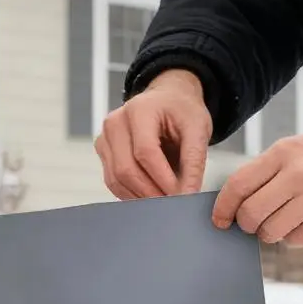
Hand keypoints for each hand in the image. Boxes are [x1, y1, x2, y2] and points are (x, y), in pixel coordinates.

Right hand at [96, 69, 211, 198]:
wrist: (168, 99)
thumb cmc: (181, 111)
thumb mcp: (198, 129)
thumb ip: (194, 162)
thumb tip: (188, 194)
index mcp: (139, 110)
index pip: (145, 152)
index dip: (162, 178)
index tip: (180, 195)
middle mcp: (116, 123)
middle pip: (126, 169)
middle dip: (151, 192)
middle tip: (173, 204)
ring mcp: (105, 138)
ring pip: (117, 179)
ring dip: (140, 196)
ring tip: (163, 201)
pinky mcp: (103, 152)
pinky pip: (113, 181)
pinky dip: (131, 194)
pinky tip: (150, 195)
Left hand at [212, 122, 302, 245]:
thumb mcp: (302, 148)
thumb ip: (271, 171)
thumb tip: (239, 203)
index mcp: (284, 152)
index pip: (238, 185)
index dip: (223, 208)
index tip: (220, 220)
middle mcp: (297, 173)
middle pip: (251, 213)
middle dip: (248, 225)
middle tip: (256, 224)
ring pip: (272, 232)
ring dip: (273, 233)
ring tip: (287, 222)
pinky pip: (298, 240)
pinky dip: (297, 238)